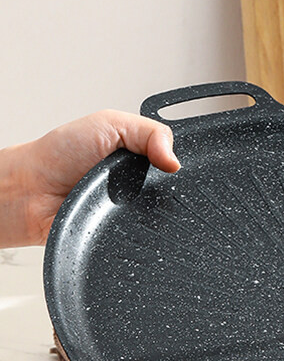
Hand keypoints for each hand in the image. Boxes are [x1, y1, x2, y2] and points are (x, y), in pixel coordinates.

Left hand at [0, 111, 179, 247]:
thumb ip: (149, 131)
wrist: (31, 193)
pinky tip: (126, 217)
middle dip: (164, 184)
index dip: (176, 159)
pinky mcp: (127, 235)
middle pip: (174, 189)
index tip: (168, 160)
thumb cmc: (58, 155)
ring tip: (126, 195)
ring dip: (151, 208)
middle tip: (140, 175)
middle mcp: (140, 185)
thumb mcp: (110, 123)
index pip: (175, 159)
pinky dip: (140, 229)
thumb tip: (175, 161)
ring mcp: (135, 211)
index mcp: (140, 156)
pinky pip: (146, 237)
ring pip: (164, 216)